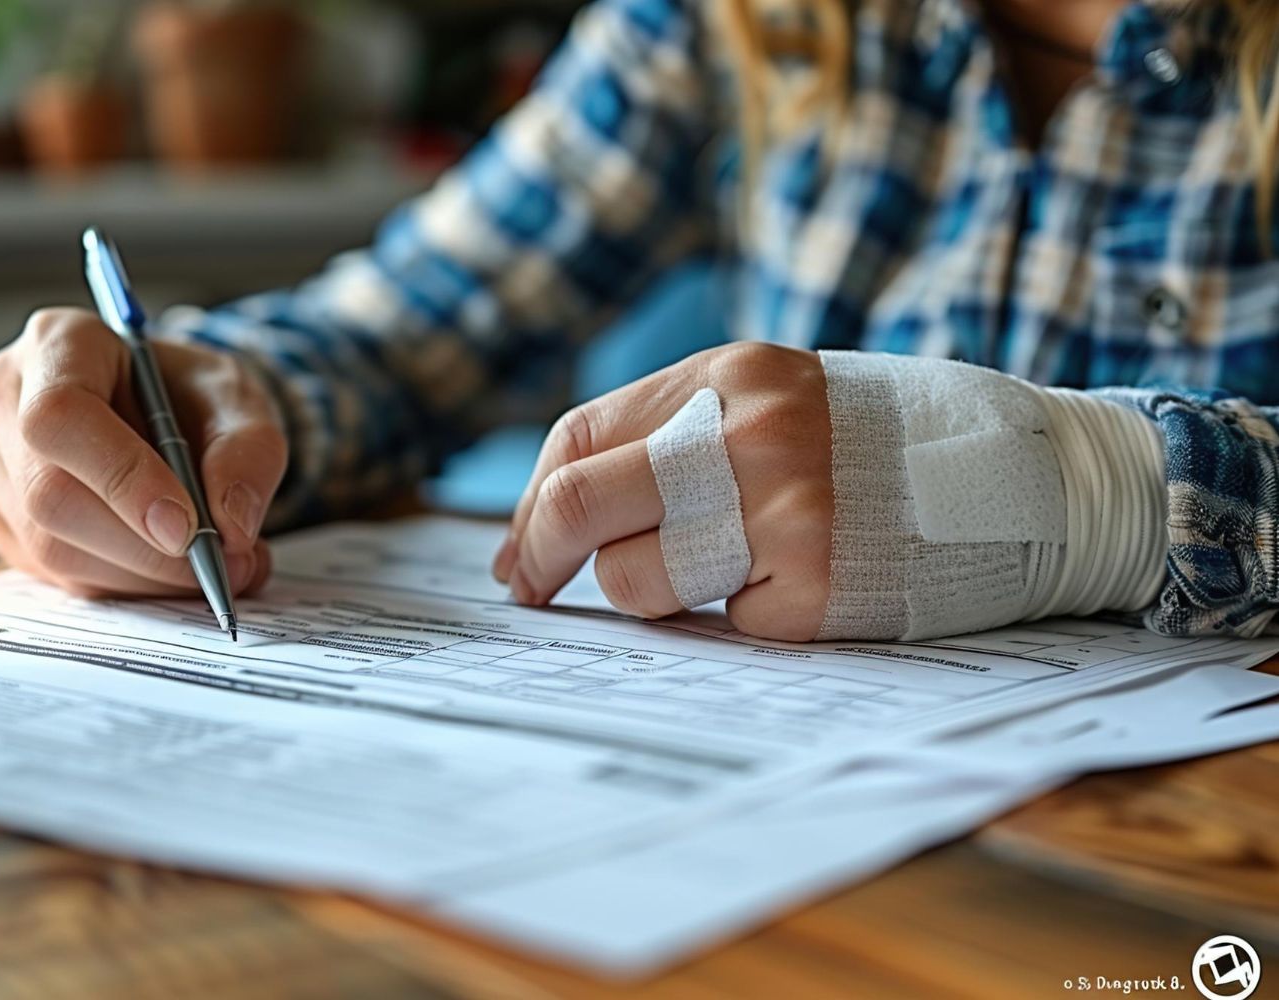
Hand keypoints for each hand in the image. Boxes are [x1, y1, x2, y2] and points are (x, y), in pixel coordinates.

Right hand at [0, 307, 286, 597]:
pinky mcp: (6, 523)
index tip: (185, 526)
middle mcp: (7, 400)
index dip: (121, 478)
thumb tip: (232, 524)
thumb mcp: (241, 400)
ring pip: (52, 547)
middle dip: (145, 547)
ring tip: (216, 564)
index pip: (60, 416)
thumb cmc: (193, 393)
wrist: (171, 410)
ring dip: (144, 576)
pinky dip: (128, 585)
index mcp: (59, 344)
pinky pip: (59, 575)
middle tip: (223, 562)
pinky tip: (174, 568)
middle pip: (50, 494)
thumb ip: (248, 452)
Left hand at [493, 343, 832, 640]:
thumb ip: (660, 444)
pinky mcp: (814, 589)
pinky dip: (741, 616)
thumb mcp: (767, 403)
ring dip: (654, 591)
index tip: (520, 555)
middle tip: (529, 589)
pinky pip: (719, 623)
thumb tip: (528, 541)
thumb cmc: (861, 447)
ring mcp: (784, 513)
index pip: (580, 437)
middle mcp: (750, 435)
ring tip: (727, 568)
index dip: (532, 504)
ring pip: (635, 579)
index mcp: (729, 374)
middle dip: (539, 556)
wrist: (1005, 478)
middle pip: (582, 503)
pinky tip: (797, 584)